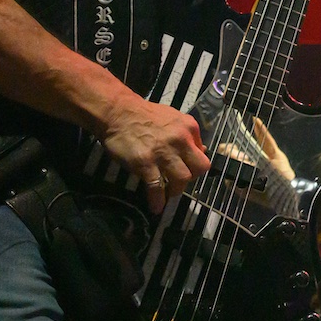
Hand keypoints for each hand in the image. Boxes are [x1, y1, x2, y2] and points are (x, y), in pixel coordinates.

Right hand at [99, 94, 209, 212]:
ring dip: (176, 190)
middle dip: (192, 178)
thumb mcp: (173, 119)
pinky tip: (156, 207)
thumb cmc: (145, 116)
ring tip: (168, 192)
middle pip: (200, 168)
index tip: (187, 168)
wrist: (117, 113)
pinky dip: (157, 200)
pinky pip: (157, 187)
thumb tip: (199, 151)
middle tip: (180, 181)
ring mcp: (163, 152)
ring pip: (182, 179)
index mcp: (189, 127)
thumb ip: (187, 135)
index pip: (203, 153)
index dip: (195, 164)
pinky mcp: (145, 164)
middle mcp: (180, 140)